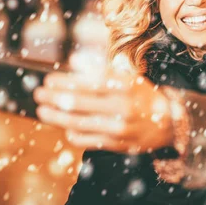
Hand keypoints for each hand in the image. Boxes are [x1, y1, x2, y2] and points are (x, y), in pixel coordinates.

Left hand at [33, 68, 174, 153]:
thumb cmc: (141, 96)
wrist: (167, 125)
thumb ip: (100, 68)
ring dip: (55, 117)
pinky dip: (71, 133)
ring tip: (42, 111)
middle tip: (39, 94)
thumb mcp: (126, 77)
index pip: (89, 82)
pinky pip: (86, 140)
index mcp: (125, 85)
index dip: (65, 81)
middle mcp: (122, 106)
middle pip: (79, 102)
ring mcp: (119, 127)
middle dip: (54, 98)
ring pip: (78, 123)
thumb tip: (74, 60)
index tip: (49, 79)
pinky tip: (64, 126)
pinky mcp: (116, 145)